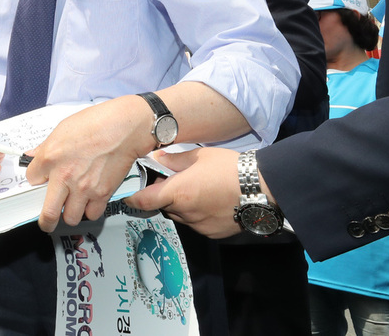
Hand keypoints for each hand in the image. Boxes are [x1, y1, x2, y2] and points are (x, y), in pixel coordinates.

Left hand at [25, 98, 148, 231]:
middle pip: (48, 214)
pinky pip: (92, 214)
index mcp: (50, 157)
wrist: (124, 128)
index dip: (36, 180)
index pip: (31, 179)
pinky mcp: (102, 194)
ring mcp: (83, 188)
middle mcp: (64, 176)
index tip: (41, 181)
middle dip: (45, 221)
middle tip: (46, 221)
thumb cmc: (95, 122)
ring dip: (70, 213)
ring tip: (73, 206)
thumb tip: (34, 155)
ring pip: (71, 218)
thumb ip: (46, 146)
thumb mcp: (62, 128)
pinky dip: (90, 210)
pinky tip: (90, 201)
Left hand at [126, 147, 242, 237]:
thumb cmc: (230, 168)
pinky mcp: (212, 233)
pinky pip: (196, 224)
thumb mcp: (199, 156)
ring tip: (197, 190)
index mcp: (178, 193)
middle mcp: (185, 212)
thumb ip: (174, 160)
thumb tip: (157, 159)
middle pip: (163, 207)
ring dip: (181, 206)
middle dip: (164, 197)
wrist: (261, 189)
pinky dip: (197, 214)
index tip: (127, 196)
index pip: (144, 200)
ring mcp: (199, 226)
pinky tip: (210, 202)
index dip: (132, 199)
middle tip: (174, 182)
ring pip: (180, 216)